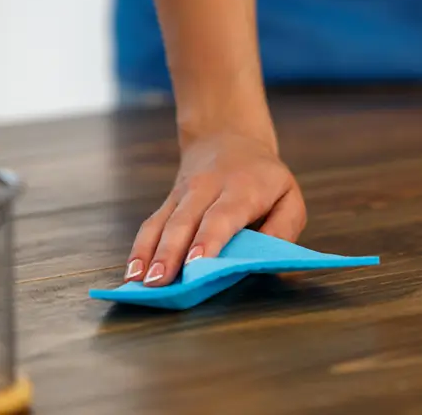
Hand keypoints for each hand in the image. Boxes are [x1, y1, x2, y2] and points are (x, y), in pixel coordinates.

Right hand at [123, 132, 306, 286]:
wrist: (228, 139)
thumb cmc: (265, 180)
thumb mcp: (289, 197)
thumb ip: (284, 228)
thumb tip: (266, 259)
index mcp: (242, 189)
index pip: (222, 216)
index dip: (208, 240)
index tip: (194, 264)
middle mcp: (207, 189)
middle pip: (185, 221)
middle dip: (170, 253)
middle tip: (159, 282)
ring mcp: (183, 195)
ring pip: (162, 223)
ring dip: (148, 253)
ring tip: (138, 281)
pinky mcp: (168, 202)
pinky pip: (151, 225)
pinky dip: (140, 248)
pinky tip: (131, 272)